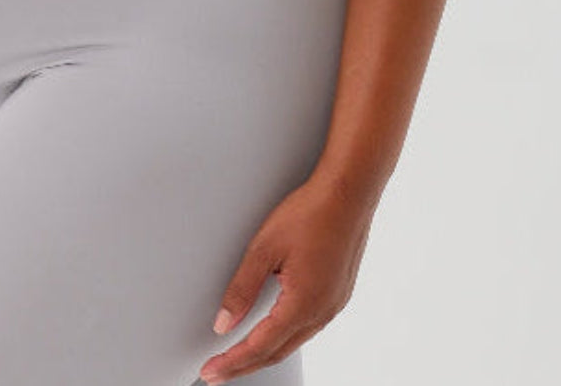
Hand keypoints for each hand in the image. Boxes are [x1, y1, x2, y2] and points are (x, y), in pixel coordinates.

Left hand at [198, 174, 374, 383]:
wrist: (348, 193)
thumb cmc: (311, 212)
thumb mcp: (264, 248)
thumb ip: (241, 288)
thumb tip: (223, 322)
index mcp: (303, 304)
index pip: (259, 347)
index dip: (232, 363)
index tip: (211, 372)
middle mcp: (322, 312)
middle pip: (277, 351)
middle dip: (245, 364)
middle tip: (218, 372)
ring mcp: (334, 304)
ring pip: (294, 341)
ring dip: (266, 351)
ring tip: (240, 355)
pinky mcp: (338, 294)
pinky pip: (308, 325)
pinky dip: (285, 335)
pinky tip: (274, 330)